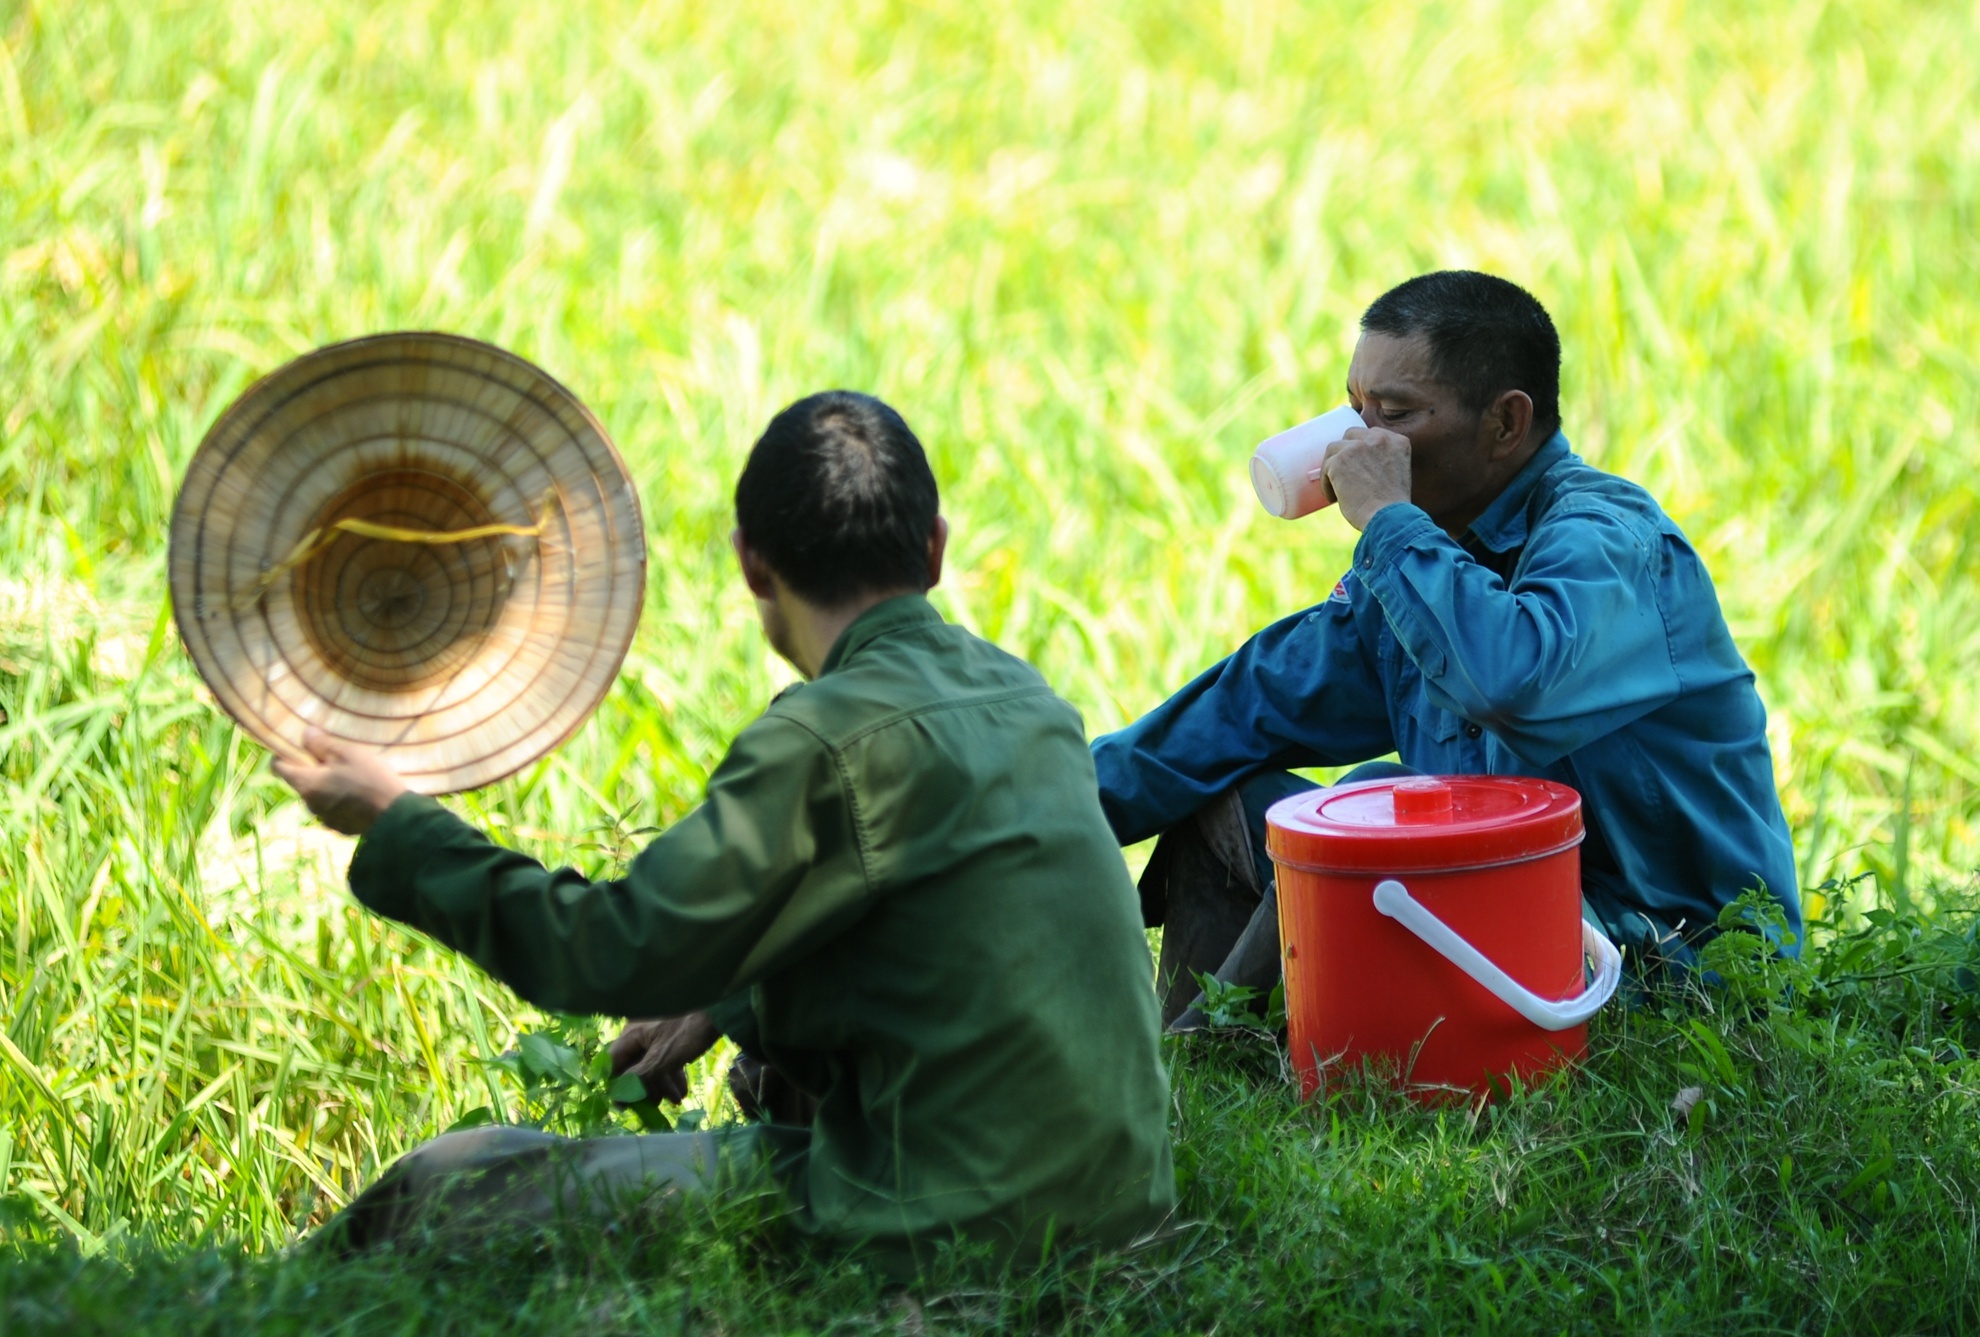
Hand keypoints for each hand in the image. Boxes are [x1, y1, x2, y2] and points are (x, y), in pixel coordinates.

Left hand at [271, 727, 408, 835]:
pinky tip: (358, 795)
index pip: (279, 768)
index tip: (295, 746)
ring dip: (327, 787)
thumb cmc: (370, 778)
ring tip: (349, 778)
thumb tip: (305, 734)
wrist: (395, 814)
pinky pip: (332, 810)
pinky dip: (339, 801)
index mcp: (307, 784)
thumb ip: (322, 744)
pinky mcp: (340, 827)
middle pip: (301, 782)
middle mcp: (309, 804)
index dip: (283, 755)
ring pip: (318, 797)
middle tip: (333, 759)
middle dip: (312, 770)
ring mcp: (324, 819)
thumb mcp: (347, 754)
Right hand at [607, 1012, 719, 1103]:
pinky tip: (682, 1090)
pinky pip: (665, 1057)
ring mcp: (657, 1033)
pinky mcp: (673, 1035)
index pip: (613, 1063)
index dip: (617, 1085)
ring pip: (652, 1063)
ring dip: (662, 1084)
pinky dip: (672, 1073)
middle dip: (645, 1088)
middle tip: (655, 1105)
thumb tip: (618, 1094)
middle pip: (633, 1065)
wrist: (722, 1006)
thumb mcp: (664, 1057)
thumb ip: (640, 1076)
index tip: (625, 1105)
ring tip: (676, 1100)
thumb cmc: (690, 1030)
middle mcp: (640, 1032)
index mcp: (632, 1033)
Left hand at [1314, 426, 1411, 530]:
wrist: (1389, 518)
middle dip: (1345, 453)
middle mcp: (1379, 438)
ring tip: (1337, 489)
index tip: (1355, 462)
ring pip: (1334, 450)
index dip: (1360, 448)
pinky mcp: (1340, 460)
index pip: (1371, 434)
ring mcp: (1358, 447)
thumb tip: (1360, 464)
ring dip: (1332, 468)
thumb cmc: (1392, 506)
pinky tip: (1334, 498)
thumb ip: (1385, 461)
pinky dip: (1327, 484)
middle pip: (1351, 435)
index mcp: (1397, 441)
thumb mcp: (1398, 473)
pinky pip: (1326, 468)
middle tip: (1342, 473)